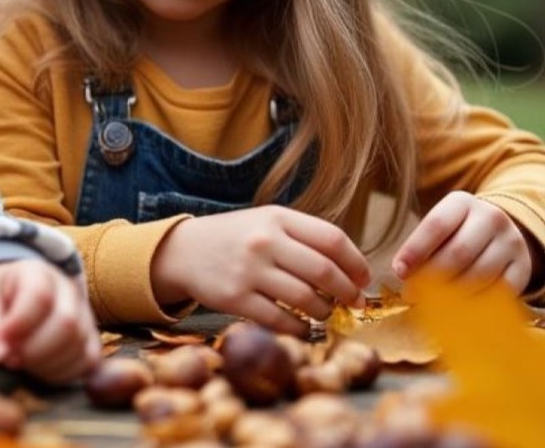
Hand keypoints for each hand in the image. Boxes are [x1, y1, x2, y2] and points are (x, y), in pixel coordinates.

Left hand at [0, 259, 99, 383]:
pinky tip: (39, 371)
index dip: (18, 325)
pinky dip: (63, 374)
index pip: (40, 296)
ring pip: (79, 345)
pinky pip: (88, 361)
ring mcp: (84, 314)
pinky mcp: (91, 338)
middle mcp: (68, 290)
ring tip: (21, 364)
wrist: (14, 295)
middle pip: (66, 323)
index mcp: (38, 272)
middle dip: (34, 351)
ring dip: (46, 365)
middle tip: (9, 360)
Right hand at [152, 205, 370, 335]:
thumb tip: (351, 270)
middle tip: (352, 302)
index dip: (356, 262)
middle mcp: (264, 242)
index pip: (332, 239)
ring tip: (324, 312)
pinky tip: (304, 329)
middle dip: (346, 291)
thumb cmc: (236, 238)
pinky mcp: (235, 299)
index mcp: (277, 218)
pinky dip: (299, 329)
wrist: (183, 251)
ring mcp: (248, 271)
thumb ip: (304, 238)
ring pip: (305, 298)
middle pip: (323, 271)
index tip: (363, 278)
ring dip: (324, 311)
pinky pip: (279, 320)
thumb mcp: (266, 222)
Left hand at [392, 191, 531, 292]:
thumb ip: (421, 247)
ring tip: (432, 302)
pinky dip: (476, 301)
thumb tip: (404, 275)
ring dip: (451, 293)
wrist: (497, 233)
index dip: (415, 250)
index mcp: (462, 202)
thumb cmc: (454, 233)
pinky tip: (459, 306)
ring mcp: (510, 241)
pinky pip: (499, 290)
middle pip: (458, 252)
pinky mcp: (523, 266)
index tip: (399, 271)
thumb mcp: (438, 228)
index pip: (436, 225)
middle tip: (412, 294)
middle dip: (431, 277)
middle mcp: (491, 217)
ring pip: (479, 274)